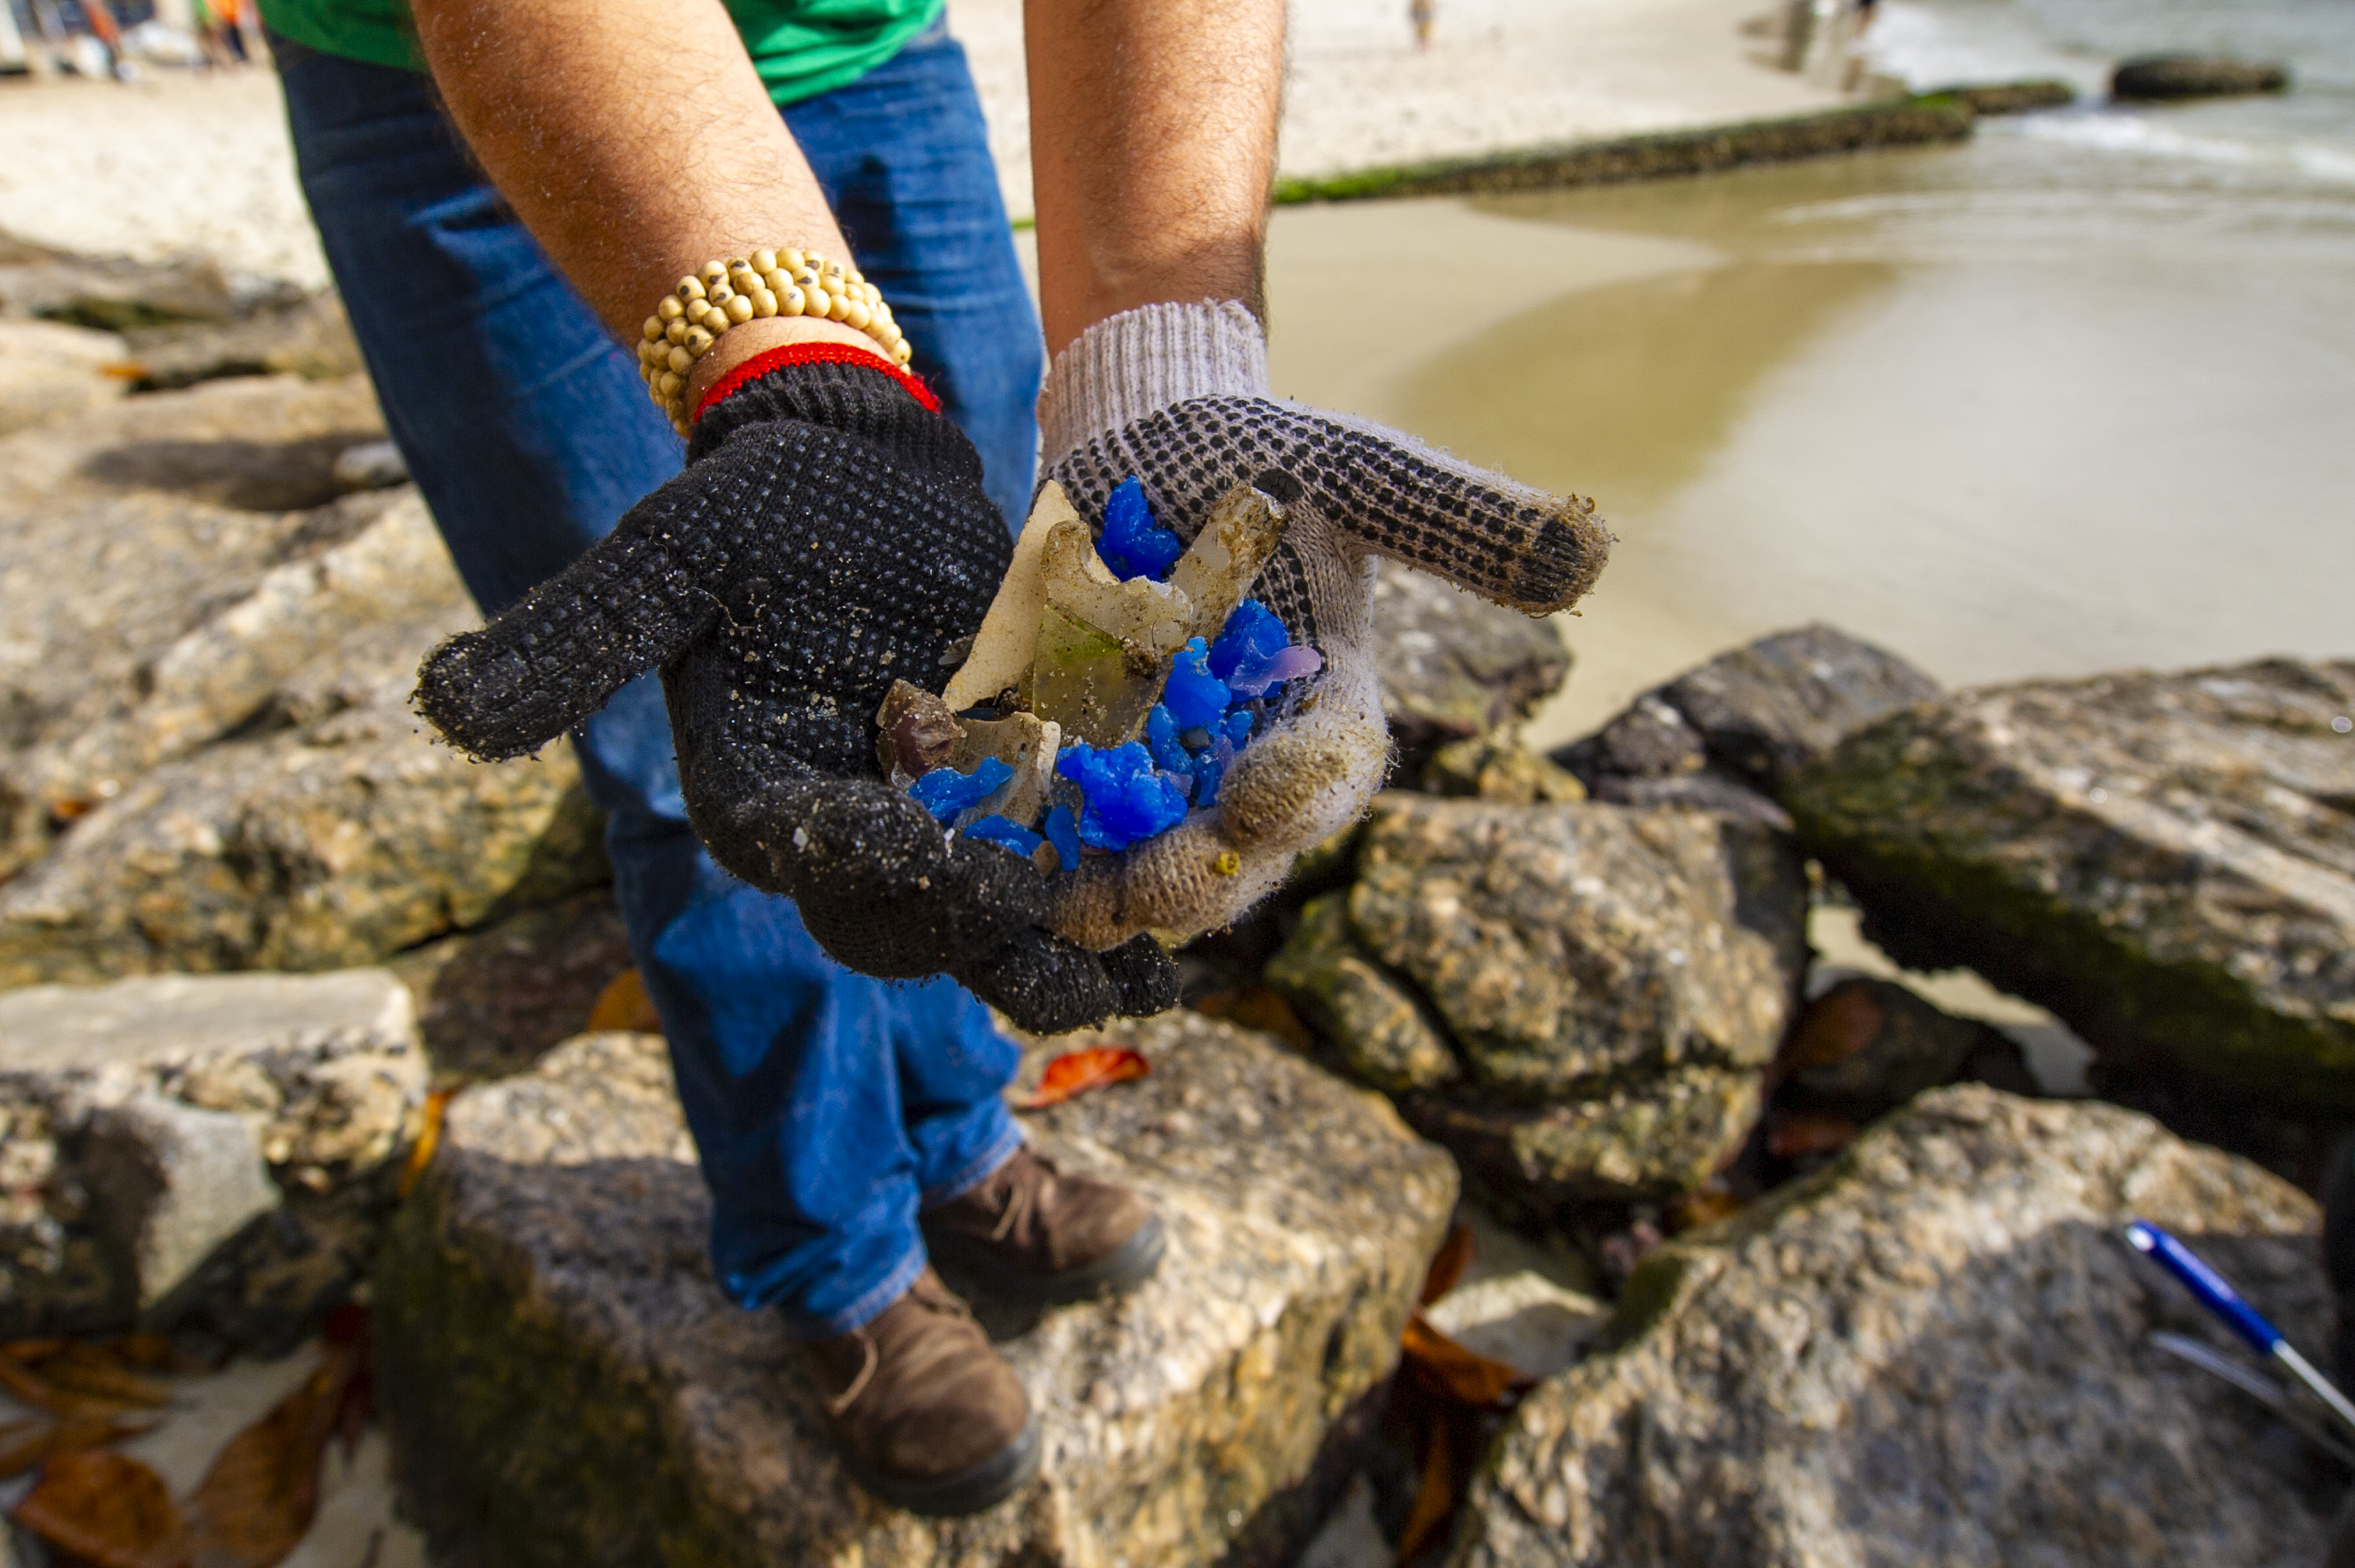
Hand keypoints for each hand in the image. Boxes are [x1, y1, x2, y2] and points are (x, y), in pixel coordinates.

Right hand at [412, 349, 1177, 1033]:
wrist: (850, 460)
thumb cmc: (750, 506)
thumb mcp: (661, 559)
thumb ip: (573, 637)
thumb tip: (438, 708)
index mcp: (759, 796)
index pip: (808, 855)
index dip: (877, 861)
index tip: (949, 853)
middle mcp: (845, 831)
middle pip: (910, 915)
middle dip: (991, 927)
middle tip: (1076, 932)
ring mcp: (933, 820)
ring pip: (996, 914)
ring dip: (1073, 944)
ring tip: (1159, 969)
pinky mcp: (1010, 790)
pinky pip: (1062, 858)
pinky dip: (1118, 881)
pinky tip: (1191, 906)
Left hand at [1036, 302, 1609, 949]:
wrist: (1147, 435)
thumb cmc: (1265, 448)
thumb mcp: (1361, 469)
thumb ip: (1457, 519)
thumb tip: (1589, 552)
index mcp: (1323, 706)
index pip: (1327, 776)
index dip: (1297, 799)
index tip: (1257, 801)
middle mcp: (1243, 755)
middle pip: (1232, 848)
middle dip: (1191, 876)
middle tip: (1141, 892)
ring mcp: (1157, 762)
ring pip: (1140, 855)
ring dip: (1101, 888)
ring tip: (1058, 905)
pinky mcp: (1074, 751)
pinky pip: (1054, 820)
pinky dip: (1026, 845)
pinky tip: (989, 859)